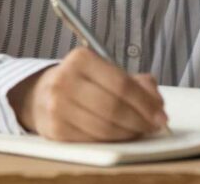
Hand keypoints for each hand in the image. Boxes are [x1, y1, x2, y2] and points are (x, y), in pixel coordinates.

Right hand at [7, 47, 167, 141]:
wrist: (39, 95)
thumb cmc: (80, 82)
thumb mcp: (104, 70)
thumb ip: (134, 81)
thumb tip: (157, 102)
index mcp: (81, 59)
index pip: (121, 84)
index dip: (145, 102)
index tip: (160, 114)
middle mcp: (65, 80)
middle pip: (113, 107)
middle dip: (140, 120)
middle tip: (154, 125)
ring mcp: (57, 106)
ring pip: (104, 127)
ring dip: (129, 133)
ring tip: (139, 130)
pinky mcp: (55, 130)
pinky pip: (92, 140)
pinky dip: (112, 141)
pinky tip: (120, 136)